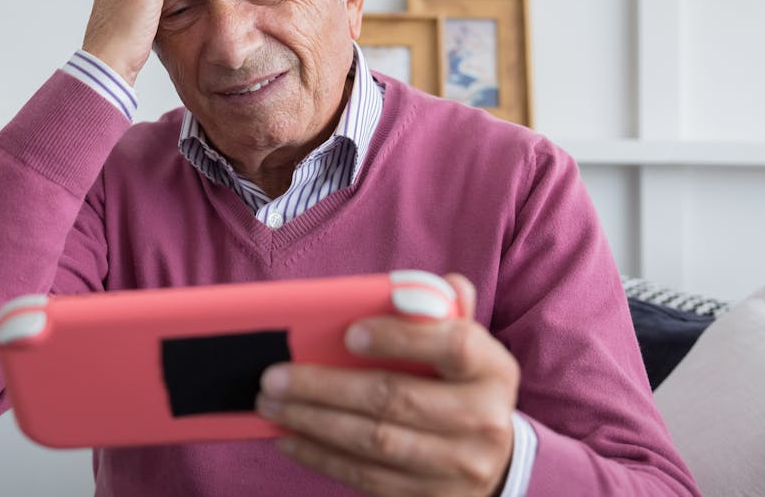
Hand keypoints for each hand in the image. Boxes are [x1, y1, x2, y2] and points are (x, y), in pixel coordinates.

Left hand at [255, 274, 519, 496]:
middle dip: (326, 387)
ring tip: (271, 405)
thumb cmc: (462, 384)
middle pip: (396, 399)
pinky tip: (290, 438)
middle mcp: (483, 420)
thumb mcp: (467, 345)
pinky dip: (322, 457)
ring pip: (374, 442)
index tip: (350, 332)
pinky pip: (367, 478)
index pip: (452, 346)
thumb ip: (441, 310)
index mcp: (492, 368)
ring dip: (313, 423)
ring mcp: (459, 466)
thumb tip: (415, 287)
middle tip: (275, 376)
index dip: (401, 338)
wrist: (493, 460)